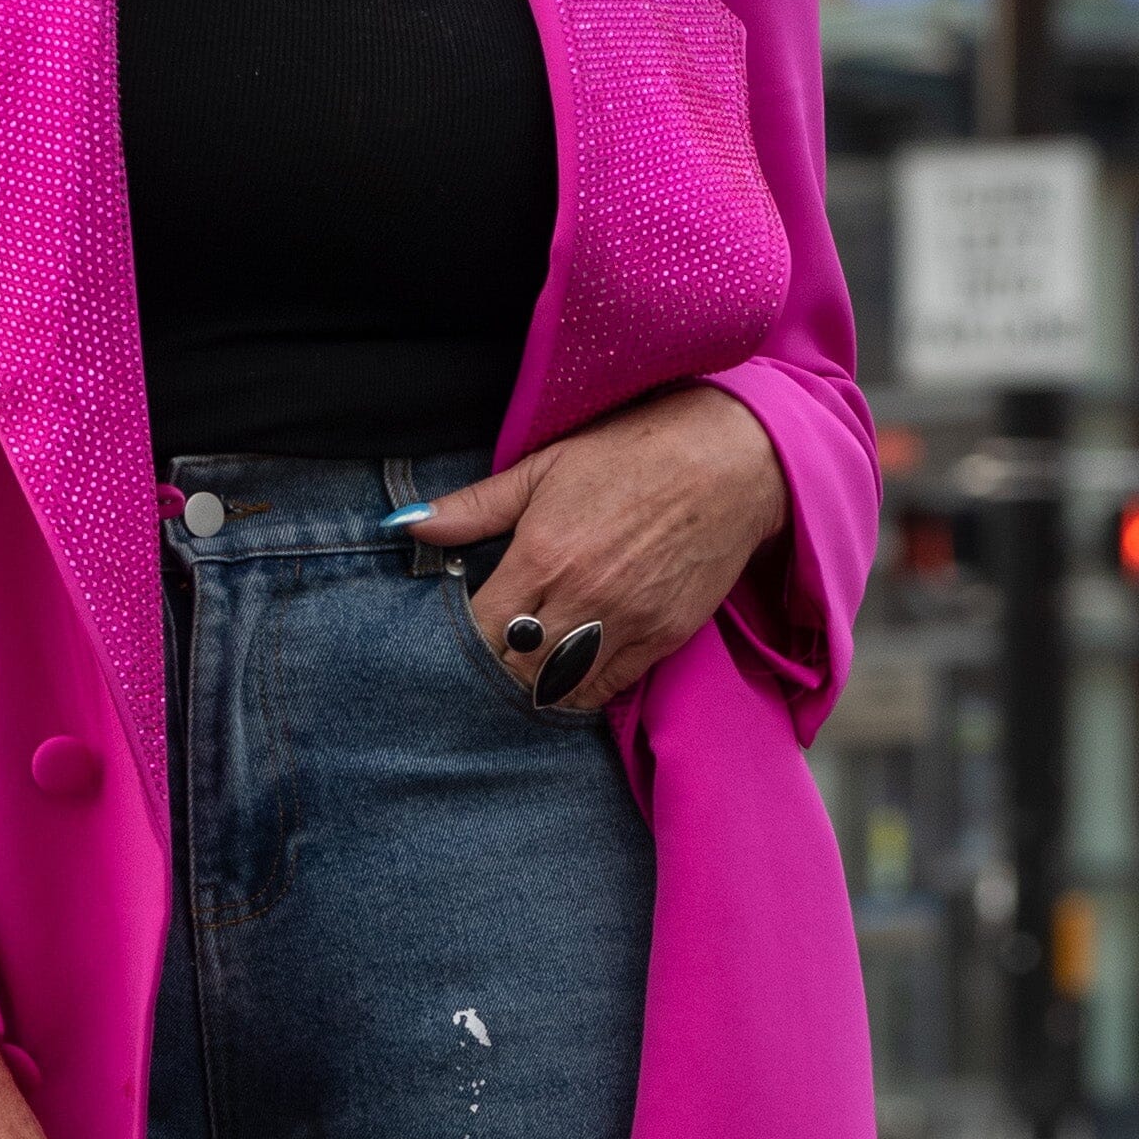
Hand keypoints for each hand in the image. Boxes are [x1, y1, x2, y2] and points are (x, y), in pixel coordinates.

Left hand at [403, 385, 791, 715]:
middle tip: (500, 646)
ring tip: (532, 659)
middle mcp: (582, 598)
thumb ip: (473, 506)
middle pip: (516, 669)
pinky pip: (609, 687)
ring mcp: (626, 623)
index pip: (481, 631)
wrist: (732, 457)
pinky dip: (584, 685)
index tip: (473, 621)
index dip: (468, 635)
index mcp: (542, 555)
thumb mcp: (545, 465)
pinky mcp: (664, 637)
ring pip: (559, 688)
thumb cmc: (634, 451)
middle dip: (500, 663)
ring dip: (538, 681)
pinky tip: (573, 665)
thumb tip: (406, 525)